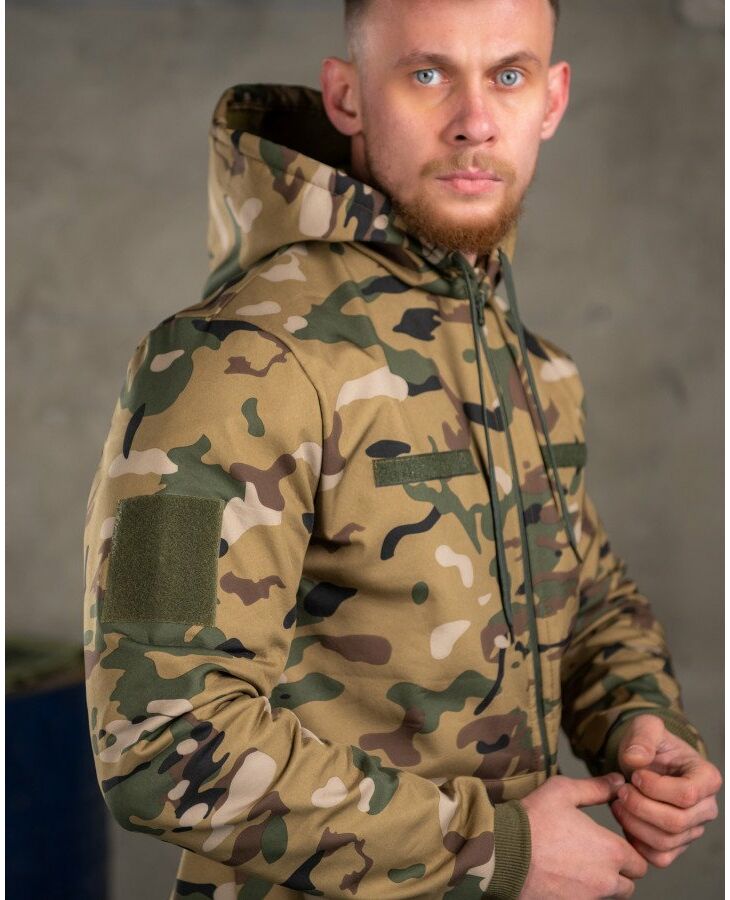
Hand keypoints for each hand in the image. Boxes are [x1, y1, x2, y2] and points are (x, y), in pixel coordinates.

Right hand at [520, 772, 647, 897]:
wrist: (503, 852)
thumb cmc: (534, 819)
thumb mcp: (563, 791)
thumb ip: (596, 788)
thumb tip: (617, 783)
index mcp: (611, 851)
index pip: (640, 862)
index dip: (628, 851)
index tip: (612, 843)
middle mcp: (606, 880)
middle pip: (628, 884)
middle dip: (618, 872)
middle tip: (597, 855)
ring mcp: (588, 898)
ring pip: (607, 896)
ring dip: (600, 884)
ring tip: (577, 865)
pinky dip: (579, 892)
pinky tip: (562, 876)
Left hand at [609, 714, 721, 868]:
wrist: (642, 762)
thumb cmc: (649, 744)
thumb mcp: (645, 727)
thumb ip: (642, 737)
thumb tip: (637, 760)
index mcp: (706, 777)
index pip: (687, 795)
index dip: (655, 788)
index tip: (636, 775)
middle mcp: (706, 808)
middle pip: (676, 822)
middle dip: (640, 807)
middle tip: (620, 791)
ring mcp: (693, 829)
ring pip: (666, 842)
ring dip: (634, 824)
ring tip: (618, 802)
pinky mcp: (676, 845)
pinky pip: (659, 857)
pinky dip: (637, 842)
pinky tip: (625, 819)